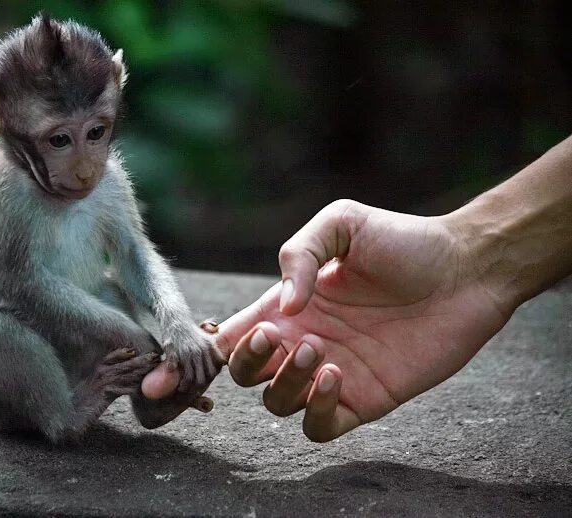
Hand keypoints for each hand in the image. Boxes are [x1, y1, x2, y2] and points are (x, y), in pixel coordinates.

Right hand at [219, 200, 513, 440]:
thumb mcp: (342, 223)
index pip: (232, 336)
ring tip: (318, 347)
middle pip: (245, 374)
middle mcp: (303, 341)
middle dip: (247, 362)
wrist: (465, 270)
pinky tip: (337, 376)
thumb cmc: (403, 241)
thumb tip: (283, 310)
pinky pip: (320, 427)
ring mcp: (331, 374)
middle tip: (276, 337)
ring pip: (278, 403)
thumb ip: (300, 255)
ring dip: (285, 382)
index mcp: (288, 305)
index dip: (217, 345)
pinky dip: (316, 411)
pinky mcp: (364, 399)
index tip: (231, 334)